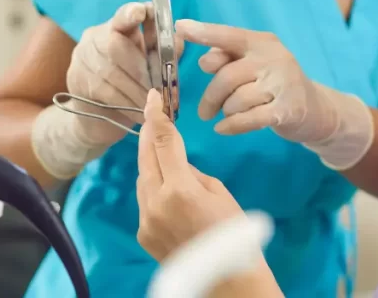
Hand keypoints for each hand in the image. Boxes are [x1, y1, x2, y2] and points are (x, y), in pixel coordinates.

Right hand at [66, 2, 181, 144]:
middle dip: (141, 69)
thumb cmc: (129, 84)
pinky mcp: (76, 81)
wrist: (96, 116)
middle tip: (160, 89)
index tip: (142, 12)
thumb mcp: (148, 65)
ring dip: (137, 91)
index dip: (131, 14)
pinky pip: (105, 92)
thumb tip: (180, 40)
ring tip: (155, 104)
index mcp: (115, 27)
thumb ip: (163, 52)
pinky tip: (140, 113)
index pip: (122, 16)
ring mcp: (82, 59)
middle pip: (115, 46)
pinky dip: (127, 104)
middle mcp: (94, 38)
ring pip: (111, 73)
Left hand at [137, 88, 241, 261]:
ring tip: (165, 155)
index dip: (156, 117)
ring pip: (143, 180)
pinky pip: (146, 202)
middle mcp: (156, 203)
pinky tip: (171, 193)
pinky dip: (155, 191)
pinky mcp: (143, 234)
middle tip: (152, 116)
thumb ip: (193, 175)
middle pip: (146, 158)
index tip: (152, 98)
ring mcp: (146, 220)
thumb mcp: (220, 193)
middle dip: (149, 135)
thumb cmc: (234, 233)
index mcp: (180, 189)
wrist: (226, 279)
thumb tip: (177, 166)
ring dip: (151, 164)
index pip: (163, 143)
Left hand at [175, 19, 374, 169]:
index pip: (229, 35)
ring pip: (236, 100)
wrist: (316, 109)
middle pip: (227, 76)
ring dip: (226, 111)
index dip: (204, 32)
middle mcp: (274, 58)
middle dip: (210, 97)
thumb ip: (228, 60)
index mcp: (262, 42)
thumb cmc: (276, 84)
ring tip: (227, 115)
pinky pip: (248, 119)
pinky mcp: (287, 110)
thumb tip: (204, 61)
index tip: (180, 28)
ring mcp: (282, 84)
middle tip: (203, 111)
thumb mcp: (254, 66)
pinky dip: (231, 126)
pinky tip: (223, 128)